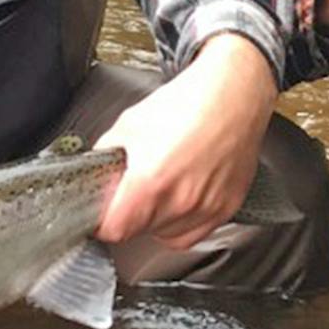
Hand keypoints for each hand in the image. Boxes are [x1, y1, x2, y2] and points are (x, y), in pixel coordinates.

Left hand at [94, 33, 276, 249]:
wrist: (233, 93)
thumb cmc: (188, 101)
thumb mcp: (130, 123)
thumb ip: (106, 155)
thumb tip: (96, 175)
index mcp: (150, 181)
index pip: (114, 229)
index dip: (102, 221)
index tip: (102, 212)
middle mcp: (180, 201)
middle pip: (138, 231)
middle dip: (129, 214)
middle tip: (133, 188)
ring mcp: (206, 208)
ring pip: (165, 235)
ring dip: (156, 220)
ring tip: (162, 185)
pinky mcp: (226, 209)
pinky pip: (192, 233)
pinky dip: (180, 223)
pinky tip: (179, 196)